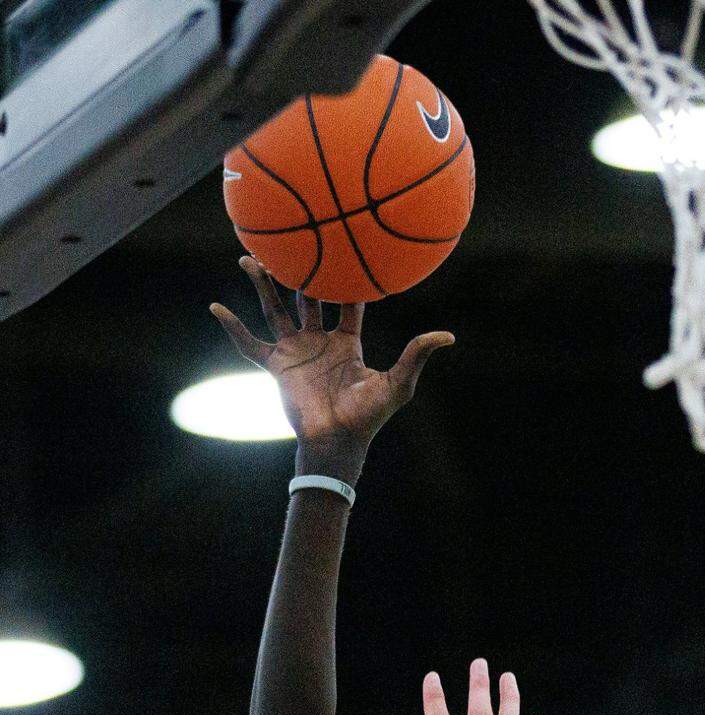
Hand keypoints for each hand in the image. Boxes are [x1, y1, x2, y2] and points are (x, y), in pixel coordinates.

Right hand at [211, 257, 452, 453]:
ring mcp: (295, 353)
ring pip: (275, 310)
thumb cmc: (368, 417)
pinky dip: (233, 327)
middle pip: (305, 298)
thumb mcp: (397, 384)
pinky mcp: (276, 367)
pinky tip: (216, 307)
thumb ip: (416, 356)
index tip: (342, 247)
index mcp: (346, 343)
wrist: (337, 441)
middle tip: (291, 241)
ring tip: (249, 257)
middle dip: (298, 272)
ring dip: (262, 285)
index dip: (346, 279)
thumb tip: (447, 336)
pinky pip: (249, 344)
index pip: (346, 303)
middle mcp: (318, 342)